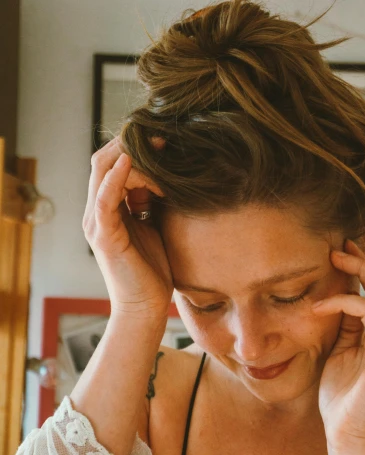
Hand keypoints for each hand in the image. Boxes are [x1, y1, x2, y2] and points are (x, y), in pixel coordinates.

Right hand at [83, 136, 173, 321]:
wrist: (146, 307)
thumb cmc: (152, 272)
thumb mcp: (153, 227)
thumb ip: (151, 203)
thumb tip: (166, 178)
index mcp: (108, 209)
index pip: (112, 164)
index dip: (135, 148)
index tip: (164, 142)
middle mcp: (97, 212)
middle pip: (104, 161)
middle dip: (131, 143)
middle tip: (161, 137)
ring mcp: (97, 222)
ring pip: (102, 172)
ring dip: (129, 155)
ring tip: (155, 147)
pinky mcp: (104, 235)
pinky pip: (105, 199)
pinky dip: (115, 177)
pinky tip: (131, 161)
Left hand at [312, 240, 364, 450]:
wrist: (348, 434)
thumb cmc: (340, 399)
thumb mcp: (335, 354)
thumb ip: (340, 328)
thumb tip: (329, 299)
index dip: (360, 267)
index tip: (339, 246)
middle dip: (362, 260)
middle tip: (336, 244)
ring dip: (360, 272)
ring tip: (334, 258)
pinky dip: (356, 302)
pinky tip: (328, 302)